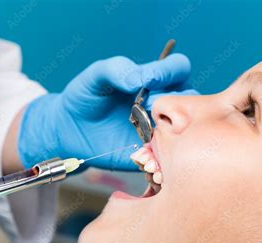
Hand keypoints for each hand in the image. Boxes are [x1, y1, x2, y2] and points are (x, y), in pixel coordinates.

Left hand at [19, 54, 196, 170]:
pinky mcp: (152, 153)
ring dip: (175, 130)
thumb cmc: (85, 97)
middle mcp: (163, 104)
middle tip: (149, 108)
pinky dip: (163, 155)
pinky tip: (144, 152)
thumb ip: (117, 69)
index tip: (149, 80)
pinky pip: (169, 156)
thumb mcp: (95, 76)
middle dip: (175, 102)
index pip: (178, 69)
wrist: (70, 130)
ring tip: (150, 131)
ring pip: (187, 129)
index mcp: (154, 80)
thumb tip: (141, 78)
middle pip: (191, 98)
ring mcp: (160, 130)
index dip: (169, 72)